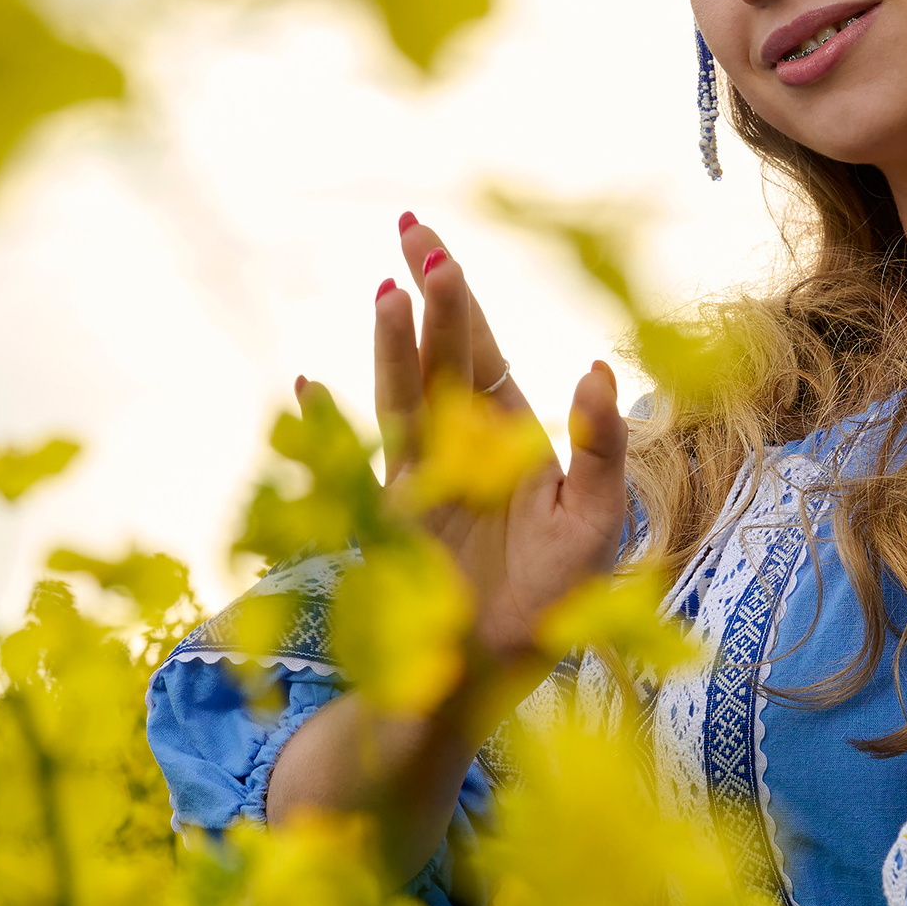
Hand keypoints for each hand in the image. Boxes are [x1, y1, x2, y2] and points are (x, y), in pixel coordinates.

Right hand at [303, 214, 629, 692]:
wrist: (499, 672)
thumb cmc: (558, 598)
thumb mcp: (597, 520)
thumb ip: (600, 448)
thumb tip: (595, 368)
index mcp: (509, 434)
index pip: (481, 350)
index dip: (459, 298)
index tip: (436, 247)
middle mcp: (458, 445)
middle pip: (440, 357)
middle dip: (430, 296)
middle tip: (414, 233)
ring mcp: (418, 481)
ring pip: (402, 398)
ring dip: (395, 348)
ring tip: (388, 294)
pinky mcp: (389, 525)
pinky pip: (353, 468)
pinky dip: (327, 428)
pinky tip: (306, 387)